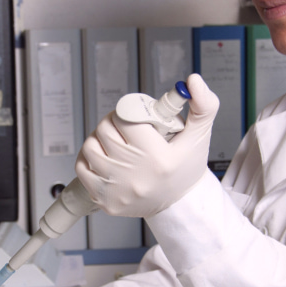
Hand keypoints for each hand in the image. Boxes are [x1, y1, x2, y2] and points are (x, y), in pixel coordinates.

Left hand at [76, 73, 219, 217]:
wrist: (179, 206)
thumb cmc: (186, 169)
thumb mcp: (199, 137)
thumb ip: (203, 106)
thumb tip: (193, 81)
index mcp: (156, 157)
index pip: (125, 118)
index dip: (128, 112)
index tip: (135, 117)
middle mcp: (134, 174)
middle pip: (104, 130)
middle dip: (114, 123)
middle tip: (125, 128)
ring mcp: (116, 189)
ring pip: (90, 146)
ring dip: (99, 139)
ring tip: (115, 142)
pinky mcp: (105, 200)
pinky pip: (82, 168)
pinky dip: (89, 158)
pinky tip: (104, 157)